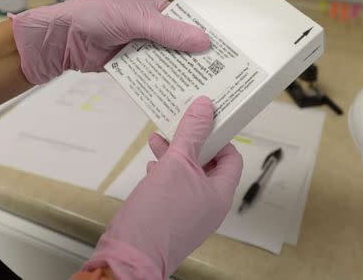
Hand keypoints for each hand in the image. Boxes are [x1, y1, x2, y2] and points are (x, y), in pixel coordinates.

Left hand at [9, 0, 209, 83]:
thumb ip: (167, 32)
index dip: (205, 36)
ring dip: (180, 76)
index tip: (225, 51)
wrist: (62, 40)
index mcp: (158, 12)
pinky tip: (177, 97)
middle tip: (220, 76)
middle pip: (181, 47)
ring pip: (168, 65)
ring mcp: (142, 51)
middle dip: (196, 61)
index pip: (188, 23)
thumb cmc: (95, 17)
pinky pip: (151, 78)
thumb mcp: (135, 20)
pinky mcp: (132, 69)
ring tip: (204, 90)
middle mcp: (153, 32)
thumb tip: (202, 41)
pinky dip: (161, 86)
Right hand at [83, 97, 242, 278]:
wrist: (130, 255)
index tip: (204, 121)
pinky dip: (165, 173)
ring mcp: (190, 214)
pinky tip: (152, 166)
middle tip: (179, 125)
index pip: (231, 158)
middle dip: (191, 143)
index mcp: (219, 194)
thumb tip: (205, 107)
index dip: (219, 137)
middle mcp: (209, 206)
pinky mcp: (171, 218)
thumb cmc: (158, 215)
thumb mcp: (176, 164)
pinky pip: (174, 189)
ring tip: (158, 140)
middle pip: (208, 165)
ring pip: (188, 176)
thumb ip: (191, 133)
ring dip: (175, 156)